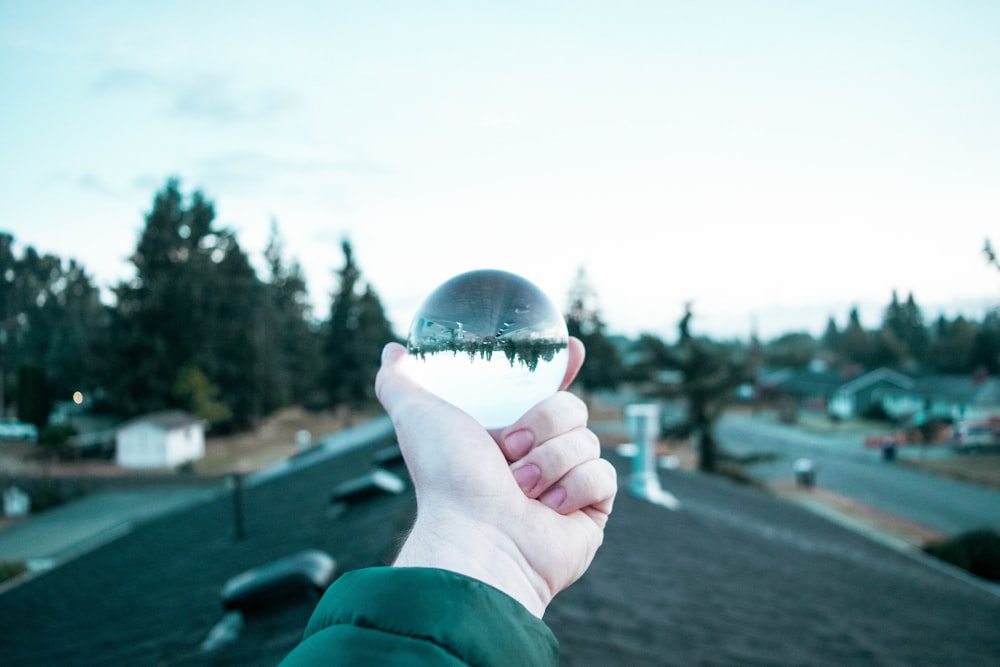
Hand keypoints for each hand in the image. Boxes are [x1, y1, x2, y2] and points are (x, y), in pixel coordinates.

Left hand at [375, 338, 616, 617]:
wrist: (476, 537)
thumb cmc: (445, 480)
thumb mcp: (417, 415)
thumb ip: (400, 380)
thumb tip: (393, 351)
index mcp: (508, 430)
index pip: (548, 387)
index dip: (563, 367)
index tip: (572, 350)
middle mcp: (539, 454)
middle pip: (572, 407)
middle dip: (541, 423)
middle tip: (509, 450)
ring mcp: (568, 482)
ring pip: (587, 439)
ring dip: (550, 461)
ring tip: (520, 489)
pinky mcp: (592, 509)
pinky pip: (604, 474)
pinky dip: (574, 487)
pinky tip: (548, 508)